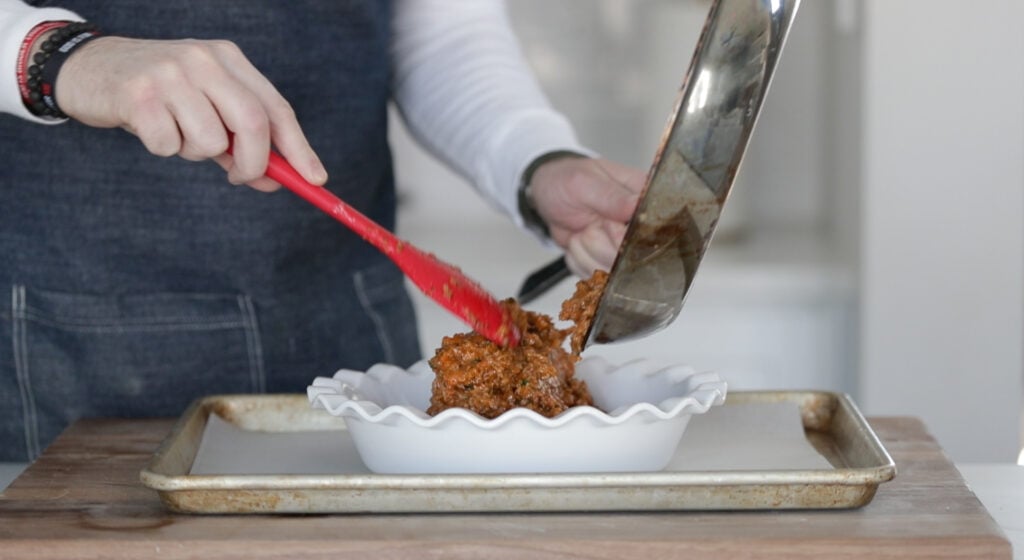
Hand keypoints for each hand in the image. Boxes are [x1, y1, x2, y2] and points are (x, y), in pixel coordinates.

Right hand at [54, 36, 326, 190]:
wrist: (88, 68)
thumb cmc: (160, 96)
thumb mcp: (205, 109)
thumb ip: (241, 141)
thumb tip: (278, 179)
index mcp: (229, 59)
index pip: (276, 107)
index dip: (299, 147)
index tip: (316, 180)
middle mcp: (204, 60)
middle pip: (254, 123)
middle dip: (256, 163)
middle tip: (241, 178)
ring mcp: (171, 73)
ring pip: (211, 141)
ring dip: (196, 153)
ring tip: (174, 132)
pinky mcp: (139, 94)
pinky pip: (169, 145)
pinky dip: (163, 149)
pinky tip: (148, 128)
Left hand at [528, 157, 644, 276]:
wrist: (548, 194)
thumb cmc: (567, 180)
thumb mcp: (585, 182)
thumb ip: (612, 197)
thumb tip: (637, 205)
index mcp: (643, 198)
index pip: (651, 229)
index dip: (625, 234)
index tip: (606, 226)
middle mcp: (639, 225)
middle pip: (634, 257)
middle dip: (601, 245)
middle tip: (587, 226)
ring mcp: (624, 246)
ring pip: (613, 270)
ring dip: (587, 254)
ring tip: (580, 232)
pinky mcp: (609, 261)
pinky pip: (597, 277)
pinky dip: (579, 262)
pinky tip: (578, 243)